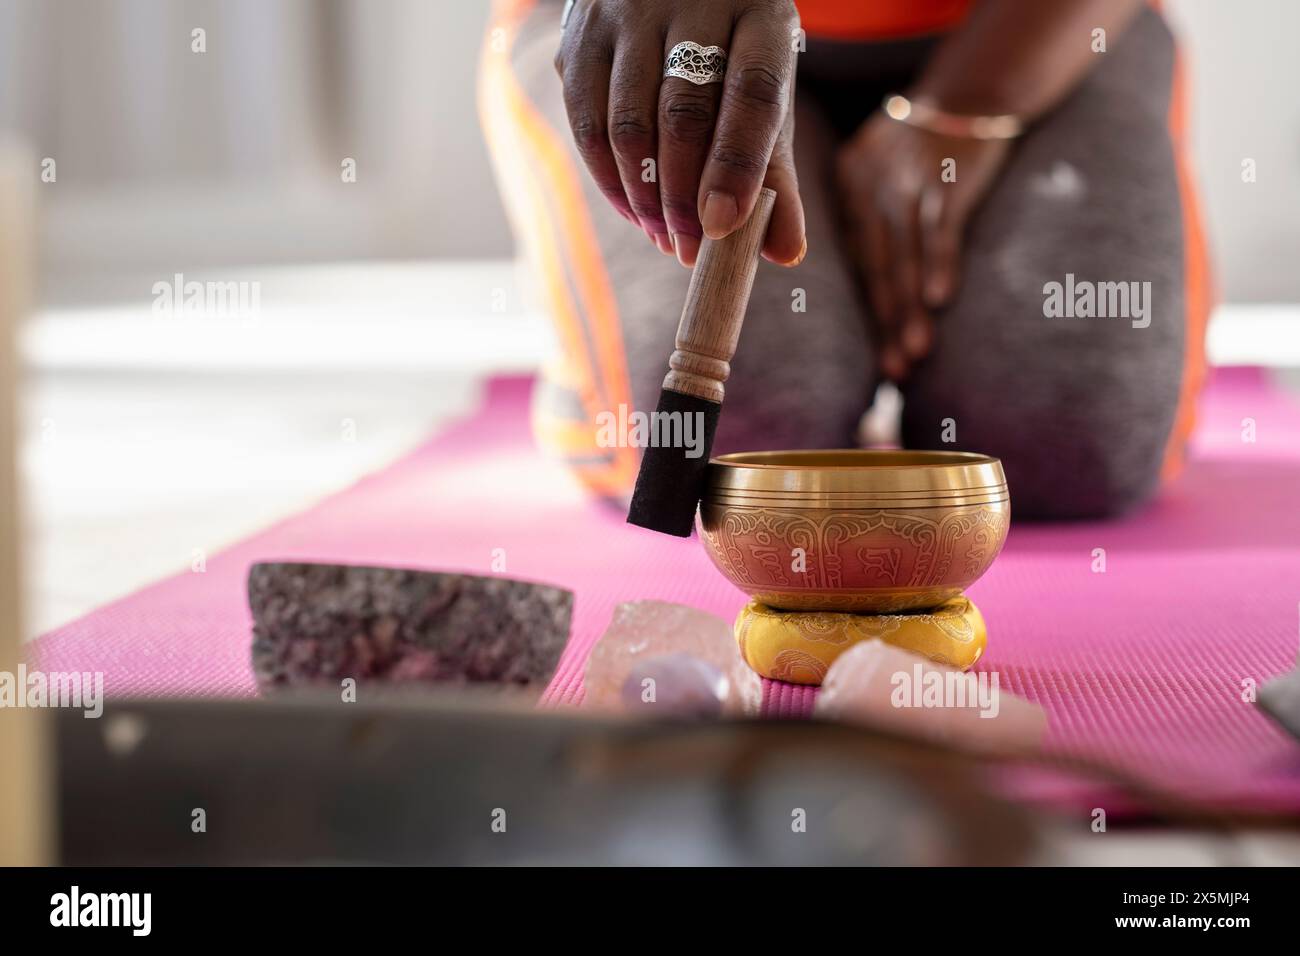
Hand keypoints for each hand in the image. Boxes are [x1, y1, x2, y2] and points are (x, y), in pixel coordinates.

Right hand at [555, 0, 805, 267]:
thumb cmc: (729, 57)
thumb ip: (775, 172)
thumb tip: (785, 252)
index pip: (752, 91)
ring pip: (627, 122)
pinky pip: (586, 121)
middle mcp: (692, 1)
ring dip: (643, 195)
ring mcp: (628, 12)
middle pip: (683, 113)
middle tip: (690, 249)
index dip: (737, 165)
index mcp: (759, 12)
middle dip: (683, 196)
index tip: (723, 226)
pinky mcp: (580, 34)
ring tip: (662, 236)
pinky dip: (608, 178)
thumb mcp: (764, 96)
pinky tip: (633, 209)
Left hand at [836, 111, 1008, 379]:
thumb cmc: (923, 146)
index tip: (878, 361)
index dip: (869, 315)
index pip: (857, 264)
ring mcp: (906, 182)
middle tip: (893, 371)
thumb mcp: (877, 170)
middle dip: (886, 322)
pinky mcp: (945, 177)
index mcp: (850, 190)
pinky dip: (939, 262)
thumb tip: (877, 289)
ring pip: (904, 255)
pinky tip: (938, 299)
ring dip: (909, 307)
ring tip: (916, 352)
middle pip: (877, 267)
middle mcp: (870, 187)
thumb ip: (868, 221)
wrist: (968, 92)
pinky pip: (939, 226)